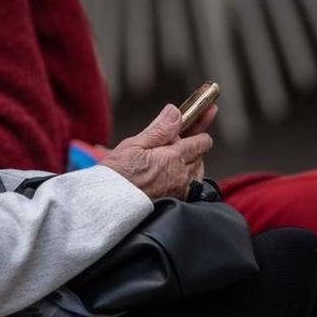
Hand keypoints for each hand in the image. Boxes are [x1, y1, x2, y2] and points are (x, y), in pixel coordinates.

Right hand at [100, 104, 214, 199]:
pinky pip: (191, 187)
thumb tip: (176, 112)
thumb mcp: (134, 145)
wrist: (109, 204)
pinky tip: (175, 174)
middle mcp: (181, 175)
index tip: (207, 112)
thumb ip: (160, 129)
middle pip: (200, 155)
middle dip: (193, 144)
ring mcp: (180, 190)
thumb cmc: (117, 175)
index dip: (202, 125)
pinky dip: (188, 178)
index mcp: (173, 158)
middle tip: (179, 137)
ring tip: (175, 156)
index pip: (201, 140)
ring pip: (197, 171)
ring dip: (192, 161)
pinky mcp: (176, 201)